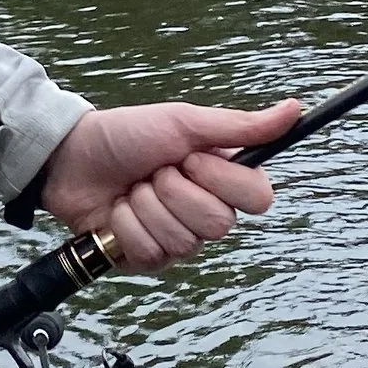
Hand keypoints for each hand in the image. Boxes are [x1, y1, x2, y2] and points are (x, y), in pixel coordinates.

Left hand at [33, 97, 300, 269]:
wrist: (71, 157)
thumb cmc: (128, 134)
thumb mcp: (183, 123)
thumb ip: (240, 125)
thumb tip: (295, 108)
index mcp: (223, 179)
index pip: (258, 199)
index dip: (221, 180)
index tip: (191, 158)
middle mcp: (207, 213)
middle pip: (217, 224)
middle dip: (174, 190)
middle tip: (154, 171)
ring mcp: (179, 240)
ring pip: (182, 240)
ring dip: (147, 206)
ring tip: (132, 188)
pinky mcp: (148, 259)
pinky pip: (151, 253)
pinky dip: (126, 225)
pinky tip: (117, 211)